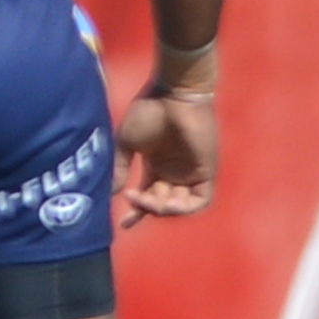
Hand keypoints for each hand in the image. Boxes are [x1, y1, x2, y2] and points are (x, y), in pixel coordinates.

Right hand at [117, 86, 218, 226]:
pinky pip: (200, 201)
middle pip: (162, 203)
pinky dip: (185, 208)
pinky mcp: (206, 171)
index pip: (147, 196)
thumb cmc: (149, 111)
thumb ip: (120, 168)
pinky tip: (169, 204)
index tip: (124, 224)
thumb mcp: (127, 142)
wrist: (173, 94)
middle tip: (135, 199)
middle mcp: (174, 171)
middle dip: (147, 208)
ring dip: (163, 209)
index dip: (137, 212)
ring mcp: (191, 171)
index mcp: (156, 165)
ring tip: (152, 200)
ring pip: (180, 206)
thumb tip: (111, 193)